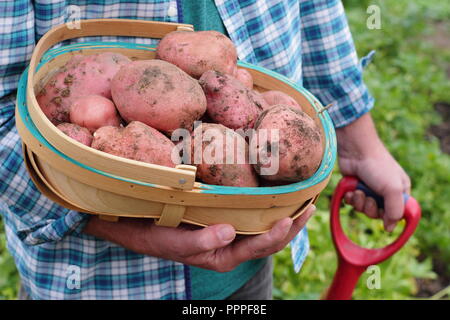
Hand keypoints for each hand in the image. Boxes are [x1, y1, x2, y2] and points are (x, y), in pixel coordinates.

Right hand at [84, 205, 314, 271]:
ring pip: (264, 224)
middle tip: (310, 205)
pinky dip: (267, 202)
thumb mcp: (173, 242)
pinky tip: (276, 189)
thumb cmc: (155, 234)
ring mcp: (230, 229)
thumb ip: (200, 243)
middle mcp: (231, 243)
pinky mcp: (224, 213)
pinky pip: (251, 211)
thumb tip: (229, 232)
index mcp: (222, 254)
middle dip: (292, 223)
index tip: (290, 217)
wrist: (138, 222)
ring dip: (285, 212)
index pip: (257, 247)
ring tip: (303, 197)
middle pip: (269, 237)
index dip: (277, 235)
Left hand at [336, 114, 410, 231]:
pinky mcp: (355, 187)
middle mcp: (385, 192)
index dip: (389, 216)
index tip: (383, 214)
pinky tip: (350, 191)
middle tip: (367, 197)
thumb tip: (389, 229)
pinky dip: (350, 198)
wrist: (355, 150)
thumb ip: (395, 211)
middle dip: (370, 208)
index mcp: (400, 191)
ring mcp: (369, 189)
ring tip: (358, 191)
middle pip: (378, 214)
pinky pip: (352, 203)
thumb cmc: (378, 167)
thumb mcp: (393, 189)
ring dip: (359, 203)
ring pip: (363, 209)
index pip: (397, 214)